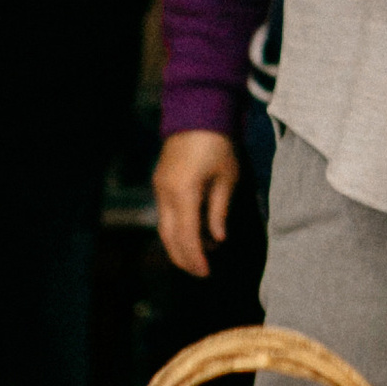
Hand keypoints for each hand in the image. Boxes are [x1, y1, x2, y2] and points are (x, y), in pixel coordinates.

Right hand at [153, 129, 239, 277]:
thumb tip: (217, 239)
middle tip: (202, 272)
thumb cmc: (218, 144)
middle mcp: (165, 194)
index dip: (195, 258)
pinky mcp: (161, 182)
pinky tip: (196, 232)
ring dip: (181, 243)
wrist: (197, 112)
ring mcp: (160, 188)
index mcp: (183, 193)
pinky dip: (179, 228)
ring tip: (204, 253)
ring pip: (165, 227)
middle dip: (184, 257)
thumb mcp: (226, 178)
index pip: (186, 236)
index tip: (206, 273)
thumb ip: (219, 211)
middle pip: (169, 237)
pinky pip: (167, 214)